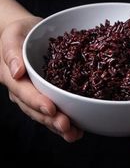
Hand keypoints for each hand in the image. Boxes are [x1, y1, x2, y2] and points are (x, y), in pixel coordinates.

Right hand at [0, 16, 82, 141]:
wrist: (28, 34)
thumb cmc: (20, 33)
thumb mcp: (13, 35)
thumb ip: (12, 53)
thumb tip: (16, 72)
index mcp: (12, 78)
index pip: (24, 92)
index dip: (37, 101)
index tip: (51, 107)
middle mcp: (23, 92)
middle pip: (35, 110)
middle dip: (51, 120)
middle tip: (66, 126)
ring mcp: (35, 97)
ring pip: (45, 116)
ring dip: (59, 127)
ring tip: (74, 134)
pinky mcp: (48, 98)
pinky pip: (55, 113)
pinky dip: (68, 123)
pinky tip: (80, 130)